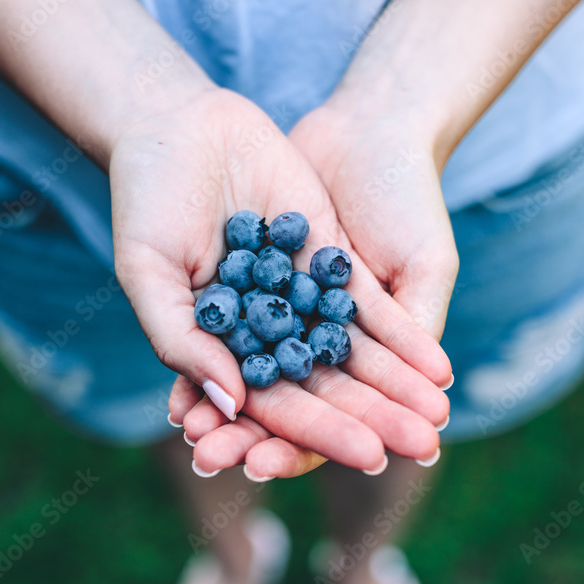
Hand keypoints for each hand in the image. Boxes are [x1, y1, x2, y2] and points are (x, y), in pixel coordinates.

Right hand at [110, 87, 450, 473]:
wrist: (177, 125)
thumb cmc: (145, 203)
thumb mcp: (149, 274)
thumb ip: (183, 341)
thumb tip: (234, 404)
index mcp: (222, 353)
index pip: (270, 407)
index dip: (312, 434)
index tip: (361, 457)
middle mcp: (266, 334)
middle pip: (323, 388)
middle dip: (370, 420)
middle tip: (419, 447)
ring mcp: (300, 298)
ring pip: (353, 354)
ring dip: (397, 388)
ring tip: (436, 420)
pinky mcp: (329, 260)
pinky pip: (370, 307)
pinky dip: (402, 337)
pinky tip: (437, 367)